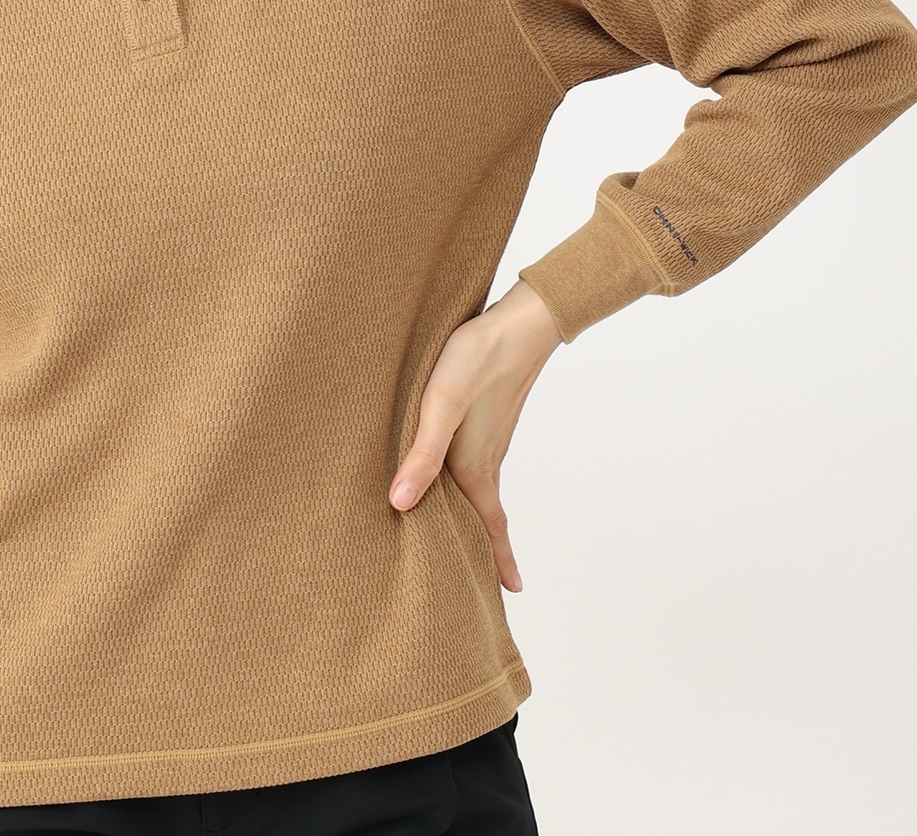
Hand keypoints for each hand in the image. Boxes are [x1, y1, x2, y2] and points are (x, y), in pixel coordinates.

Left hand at [388, 279, 563, 591]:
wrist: (518, 321)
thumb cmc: (476, 359)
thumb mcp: (440, 405)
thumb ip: (421, 454)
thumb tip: (399, 504)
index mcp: (475, 465)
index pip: (490, 526)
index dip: (498, 561)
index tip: (512, 595)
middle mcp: (486, 458)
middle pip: (488, 515)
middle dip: (487, 549)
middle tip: (490, 582)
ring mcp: (490, 437)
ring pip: (483, 489)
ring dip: (480, 517)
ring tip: (467, 536)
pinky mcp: (487, 417)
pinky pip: (480, 464)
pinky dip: (473, 486)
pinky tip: (455, 475)